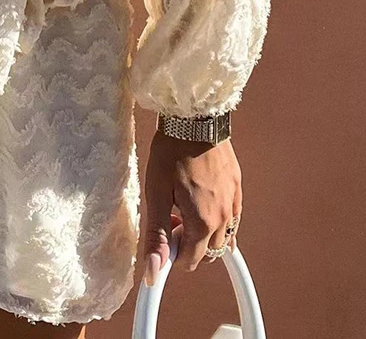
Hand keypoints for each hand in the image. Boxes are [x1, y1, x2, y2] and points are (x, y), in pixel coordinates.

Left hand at [142, 129, 241, 286]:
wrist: (195, 118)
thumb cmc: (172, 151)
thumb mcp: (156, 193)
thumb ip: (156, 235)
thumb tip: (152, 272)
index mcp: (203, 223)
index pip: (191, 261)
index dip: (173, 252)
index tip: (162, 229)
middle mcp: (224, 218)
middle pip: (208, 252)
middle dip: (188, 242)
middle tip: (171, 215)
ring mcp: (234, 202)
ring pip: (222, 236)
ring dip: (204, 231)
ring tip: (184, 203)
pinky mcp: (238, 188)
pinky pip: (232, 218)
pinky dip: (218, 218)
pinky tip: (202, 198)